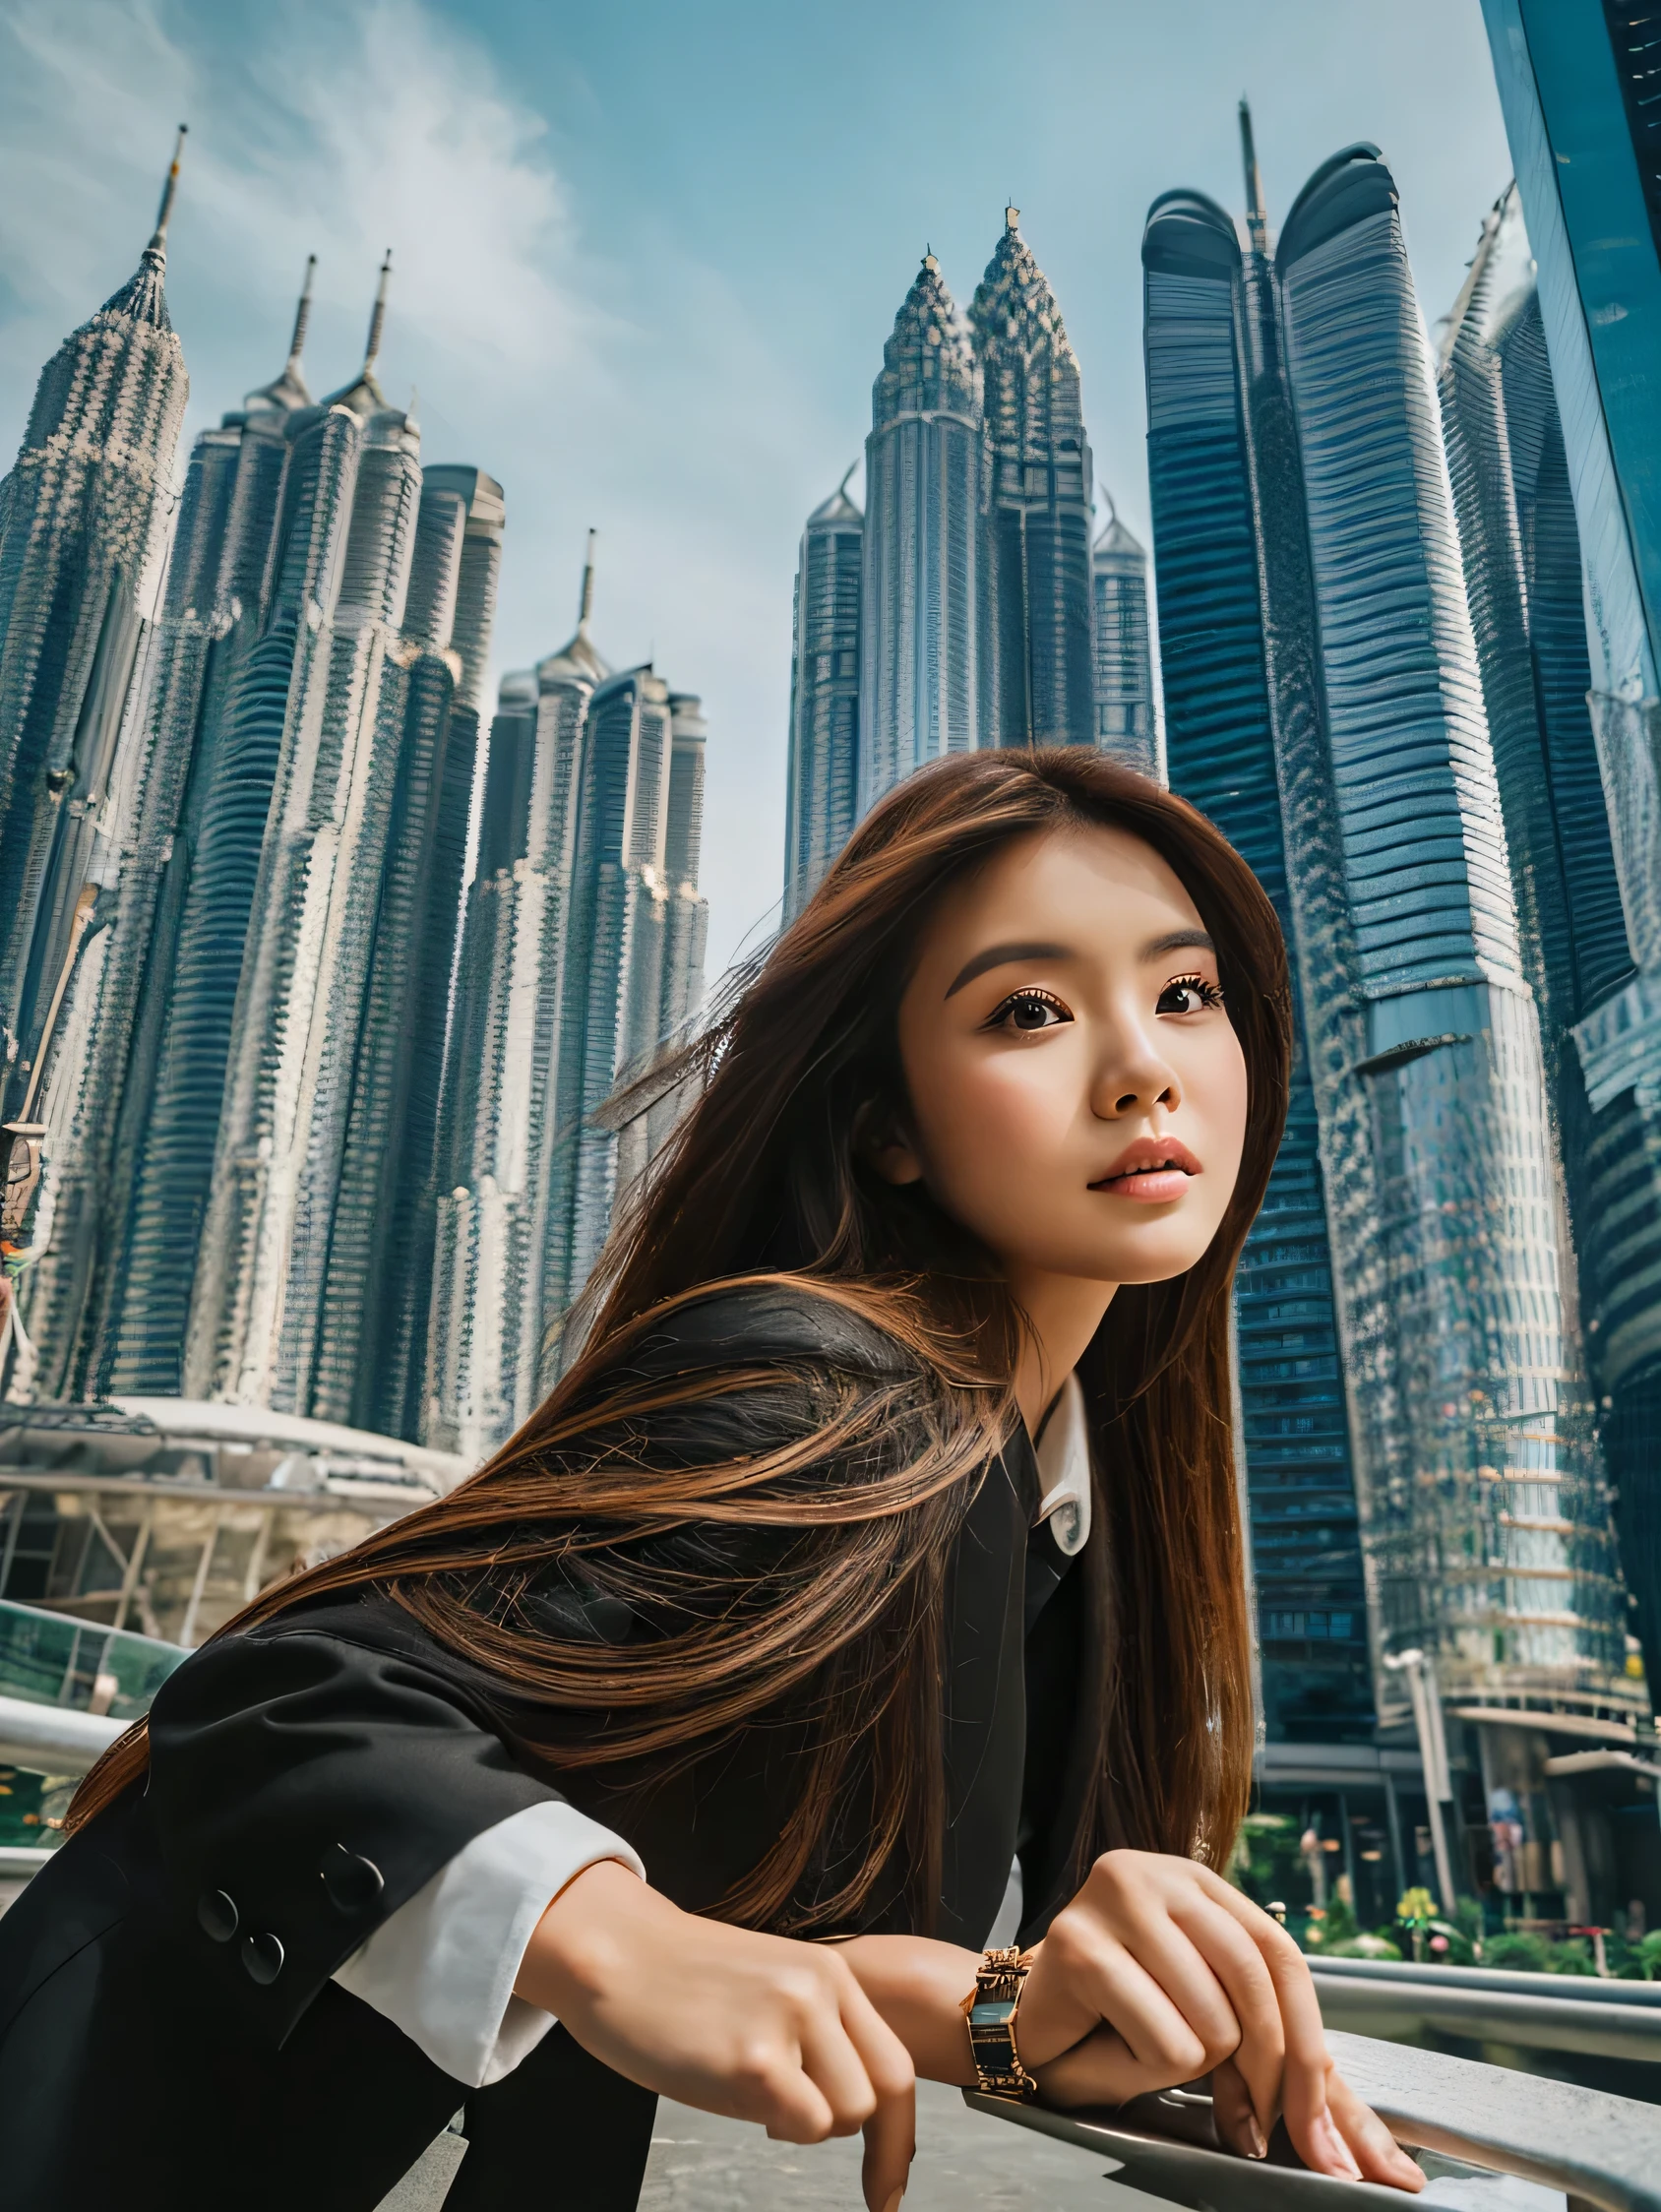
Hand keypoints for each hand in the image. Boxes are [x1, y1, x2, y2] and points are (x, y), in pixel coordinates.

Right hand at [516, 1861, 916, 2211]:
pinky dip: (776, 2128)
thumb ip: (813, 2034)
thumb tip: (836, 2106)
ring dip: (803, 2124)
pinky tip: (729, 2092)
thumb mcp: (768, 1990)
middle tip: (783, 2122)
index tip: (886, 2186)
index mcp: (830, 1974)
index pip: (894, 2065)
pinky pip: (804, 2125)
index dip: (896, 2134)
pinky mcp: (755, 2059)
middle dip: (840, 2127)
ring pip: (845, 2114)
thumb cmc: (678, 1983)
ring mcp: (791, 2022)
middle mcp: (821, 1991)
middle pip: (879, 2094)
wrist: (615, 1953)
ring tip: (747, 2092)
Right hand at [1016, 1850, 1421, 2191]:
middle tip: (1247, 2128)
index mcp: (1201, 1885)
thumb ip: (1297, 2083)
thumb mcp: (1220, 2041)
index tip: (1322, 2138)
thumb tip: (1385, 2169)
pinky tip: (1111, 2047)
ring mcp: (1115, 1896)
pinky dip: (1145, 2070)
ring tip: (1146, 2053)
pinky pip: (1162, 2039)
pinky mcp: (1078, 1940)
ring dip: (1189, 2070)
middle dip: (1266, 2079)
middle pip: (1257, 1986)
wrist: (1025, 2031)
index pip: (1283, 1959)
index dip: (1311, 2050)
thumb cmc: (1123, 2029)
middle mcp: (1160, 1873)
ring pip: (1212, 2021)